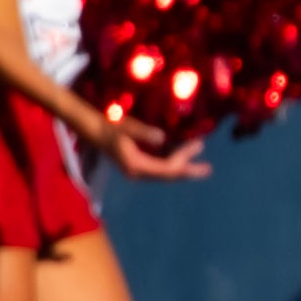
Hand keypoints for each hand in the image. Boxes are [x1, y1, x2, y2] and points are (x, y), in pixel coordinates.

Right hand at [92, 112, 210, 181]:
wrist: (92, 130)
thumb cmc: (109, 126)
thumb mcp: (127, 128)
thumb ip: (144, 134)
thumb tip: (163, 138)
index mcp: (135, 165)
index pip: (166, 168)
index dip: (184, 159)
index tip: (198, 147)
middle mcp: (137, 172)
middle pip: (168, 174)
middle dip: (187, 170)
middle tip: (208, 168)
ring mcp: (137, 170)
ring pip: (164, 172)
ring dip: (181, 166)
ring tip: (199, 161)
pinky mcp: (137, 164)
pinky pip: (159, 167)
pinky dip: (172, 161)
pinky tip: (182, 154)